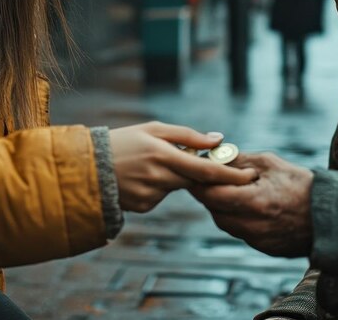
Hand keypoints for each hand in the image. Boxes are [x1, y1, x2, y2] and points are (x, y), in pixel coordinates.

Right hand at [109, 122, 257, 212]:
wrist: (87, 167)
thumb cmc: (124, 141)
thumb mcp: (154, 129)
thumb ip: (188, 136)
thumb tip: (218, 139)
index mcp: (164, 155)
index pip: (207, 171)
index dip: (231, 176)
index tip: (250, 176)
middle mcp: (160, 177)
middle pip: (195, 181)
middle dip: (202, 174)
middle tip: (191, 161)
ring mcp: (152, 195)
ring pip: (177, 187)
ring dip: (174, 177)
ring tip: (149, 165)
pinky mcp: (144, 207)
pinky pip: (162, 196)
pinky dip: (158, 187)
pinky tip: (140, 178)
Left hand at [189, 152, 313, 256]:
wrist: (332, 216)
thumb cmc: (302, 185)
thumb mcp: (271, 164)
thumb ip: (240, 161)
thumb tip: (214, 158)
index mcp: (254, 202)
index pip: (210, 194)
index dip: (199, 182)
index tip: (194, 171)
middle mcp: (252, 226)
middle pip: (214, 209)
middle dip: (208, 193)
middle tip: (207, 178)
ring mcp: (257, 240)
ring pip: (225, 222)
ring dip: (221, 206)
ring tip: (229, 189)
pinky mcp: (263, 248)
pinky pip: (240, 232)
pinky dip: (237, 218)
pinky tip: (246, 205)